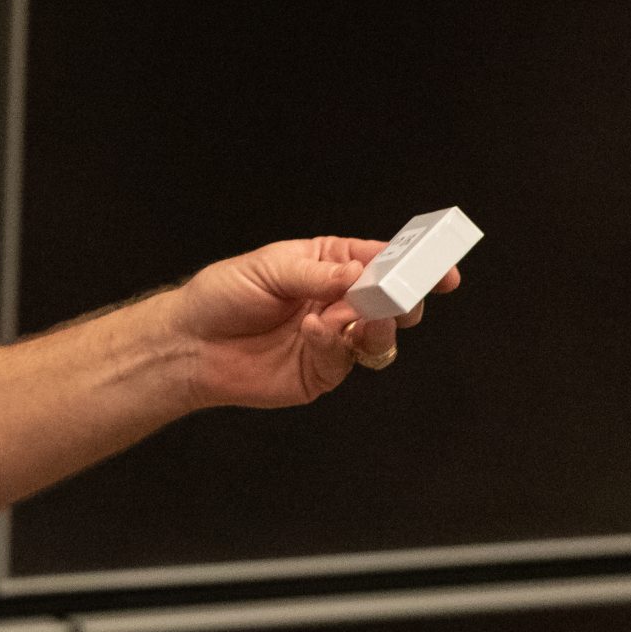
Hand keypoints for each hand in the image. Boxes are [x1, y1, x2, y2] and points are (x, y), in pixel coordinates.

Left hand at [168, 235, 458, 410]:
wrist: (190, 343)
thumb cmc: (223, 295)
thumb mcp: (269, 268)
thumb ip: (320, 274)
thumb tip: (362, 274)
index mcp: (329, 265)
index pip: (380, 260)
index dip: (412, 263)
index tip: (440, 267)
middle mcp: (337, 301)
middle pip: (392, 300)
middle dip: (406, 297)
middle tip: (404, 296)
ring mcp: (333, 338)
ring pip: (380, 335)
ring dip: (379, 324)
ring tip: (361, 315)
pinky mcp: (322, 371)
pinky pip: (345, 359)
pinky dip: (335, 343)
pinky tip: (313, 330)